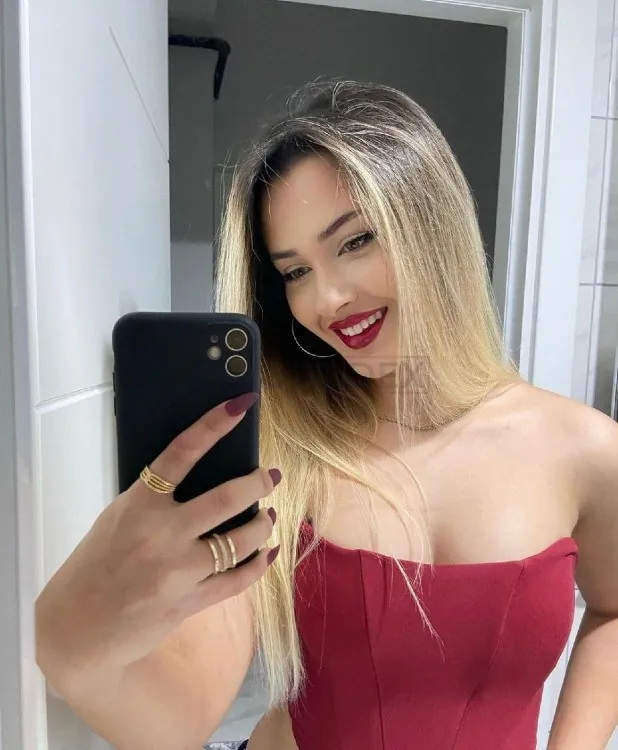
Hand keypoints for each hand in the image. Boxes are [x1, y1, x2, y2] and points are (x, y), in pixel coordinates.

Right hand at [35, 391, 278, 687]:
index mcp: (138, 505)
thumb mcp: (117, 520)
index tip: (240, 405)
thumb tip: (202, 481)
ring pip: (241, 541)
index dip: (213, 425)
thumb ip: (154, 501)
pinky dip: (259, 564)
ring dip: (263, 524)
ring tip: (268, 515)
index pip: (180, 453)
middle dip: (259, 482)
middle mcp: (161, 533)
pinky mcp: (189, 602)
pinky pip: (237, 581)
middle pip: (227, 499)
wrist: (75, 630)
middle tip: (271, 475)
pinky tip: (267, 553)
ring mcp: (178, 570)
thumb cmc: (94, 567)